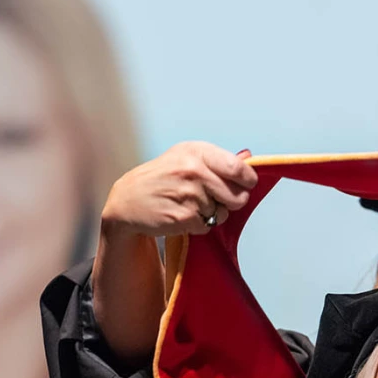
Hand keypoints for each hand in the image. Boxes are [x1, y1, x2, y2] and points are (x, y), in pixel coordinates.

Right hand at [101, 141, 257, 236]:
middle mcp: (193, 170)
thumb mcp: (185, 157)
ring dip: (211, 214)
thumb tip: (249, 157)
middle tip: (215, 198)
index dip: (248, 180)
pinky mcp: (184, 217)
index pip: (238, 168)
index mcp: (196, 152)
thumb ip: (218, 159)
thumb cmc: (161, 177)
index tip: (247, 184)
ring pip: (222, 213)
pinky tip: (182, 214)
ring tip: (190, 204)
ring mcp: (188, 194)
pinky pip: (207, 226)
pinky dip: (199, 225)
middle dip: (231, 201)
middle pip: (237, 196)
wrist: (128, 200)